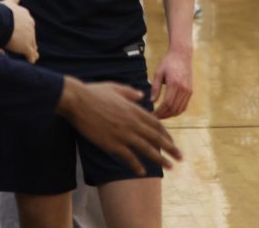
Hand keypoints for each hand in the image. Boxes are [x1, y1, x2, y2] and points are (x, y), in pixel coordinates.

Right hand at [0, 0, 37, 63]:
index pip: (28, 23)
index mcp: (25, 15)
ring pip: (32, 44)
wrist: (1, 20)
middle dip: (29, 39)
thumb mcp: (8, 2)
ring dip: (32, 49)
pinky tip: (32, 61)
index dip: (25, 29)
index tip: (23, 32)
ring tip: (33, 55)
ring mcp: (29, 36)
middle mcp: (30, 25)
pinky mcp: (27, 47)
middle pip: (31, 34)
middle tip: (27, 45)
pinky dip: (31, 57)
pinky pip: (31, 54)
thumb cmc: (2, 11)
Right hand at [57, 78, 182, 174]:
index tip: (171, 142)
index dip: (166, 134)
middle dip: (171, 149)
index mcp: (134, 109)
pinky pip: (128, 157)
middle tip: (180, 157)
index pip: (156, 124)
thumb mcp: (116, 87)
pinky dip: (137, 165)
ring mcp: (123, 134)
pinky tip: (143, 172)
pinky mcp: (112, 143)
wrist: (78, 101)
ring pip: (147, 149)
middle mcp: (132, 122)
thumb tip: (141, 95)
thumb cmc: (94, 92)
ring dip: (160, 159)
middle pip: (156, 137)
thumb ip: (131, 93)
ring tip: (170, 167)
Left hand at [151, 48, 192, 118]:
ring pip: (180, 109)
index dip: (159, 111)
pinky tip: (169, 112)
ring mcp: (188, 90)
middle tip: (155, 117)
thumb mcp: (158, 72)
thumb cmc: (168, 62)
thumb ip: (155, 88)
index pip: (167, 103)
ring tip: (161, 116)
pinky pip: (184, 106)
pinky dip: (177, 111)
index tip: (152, 115)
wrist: (182, 55)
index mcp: (174, 83)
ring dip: (170, 115)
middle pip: (174, 108)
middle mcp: (183, 88)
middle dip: (163, 115)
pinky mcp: (190, 91)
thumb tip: (152, 101)